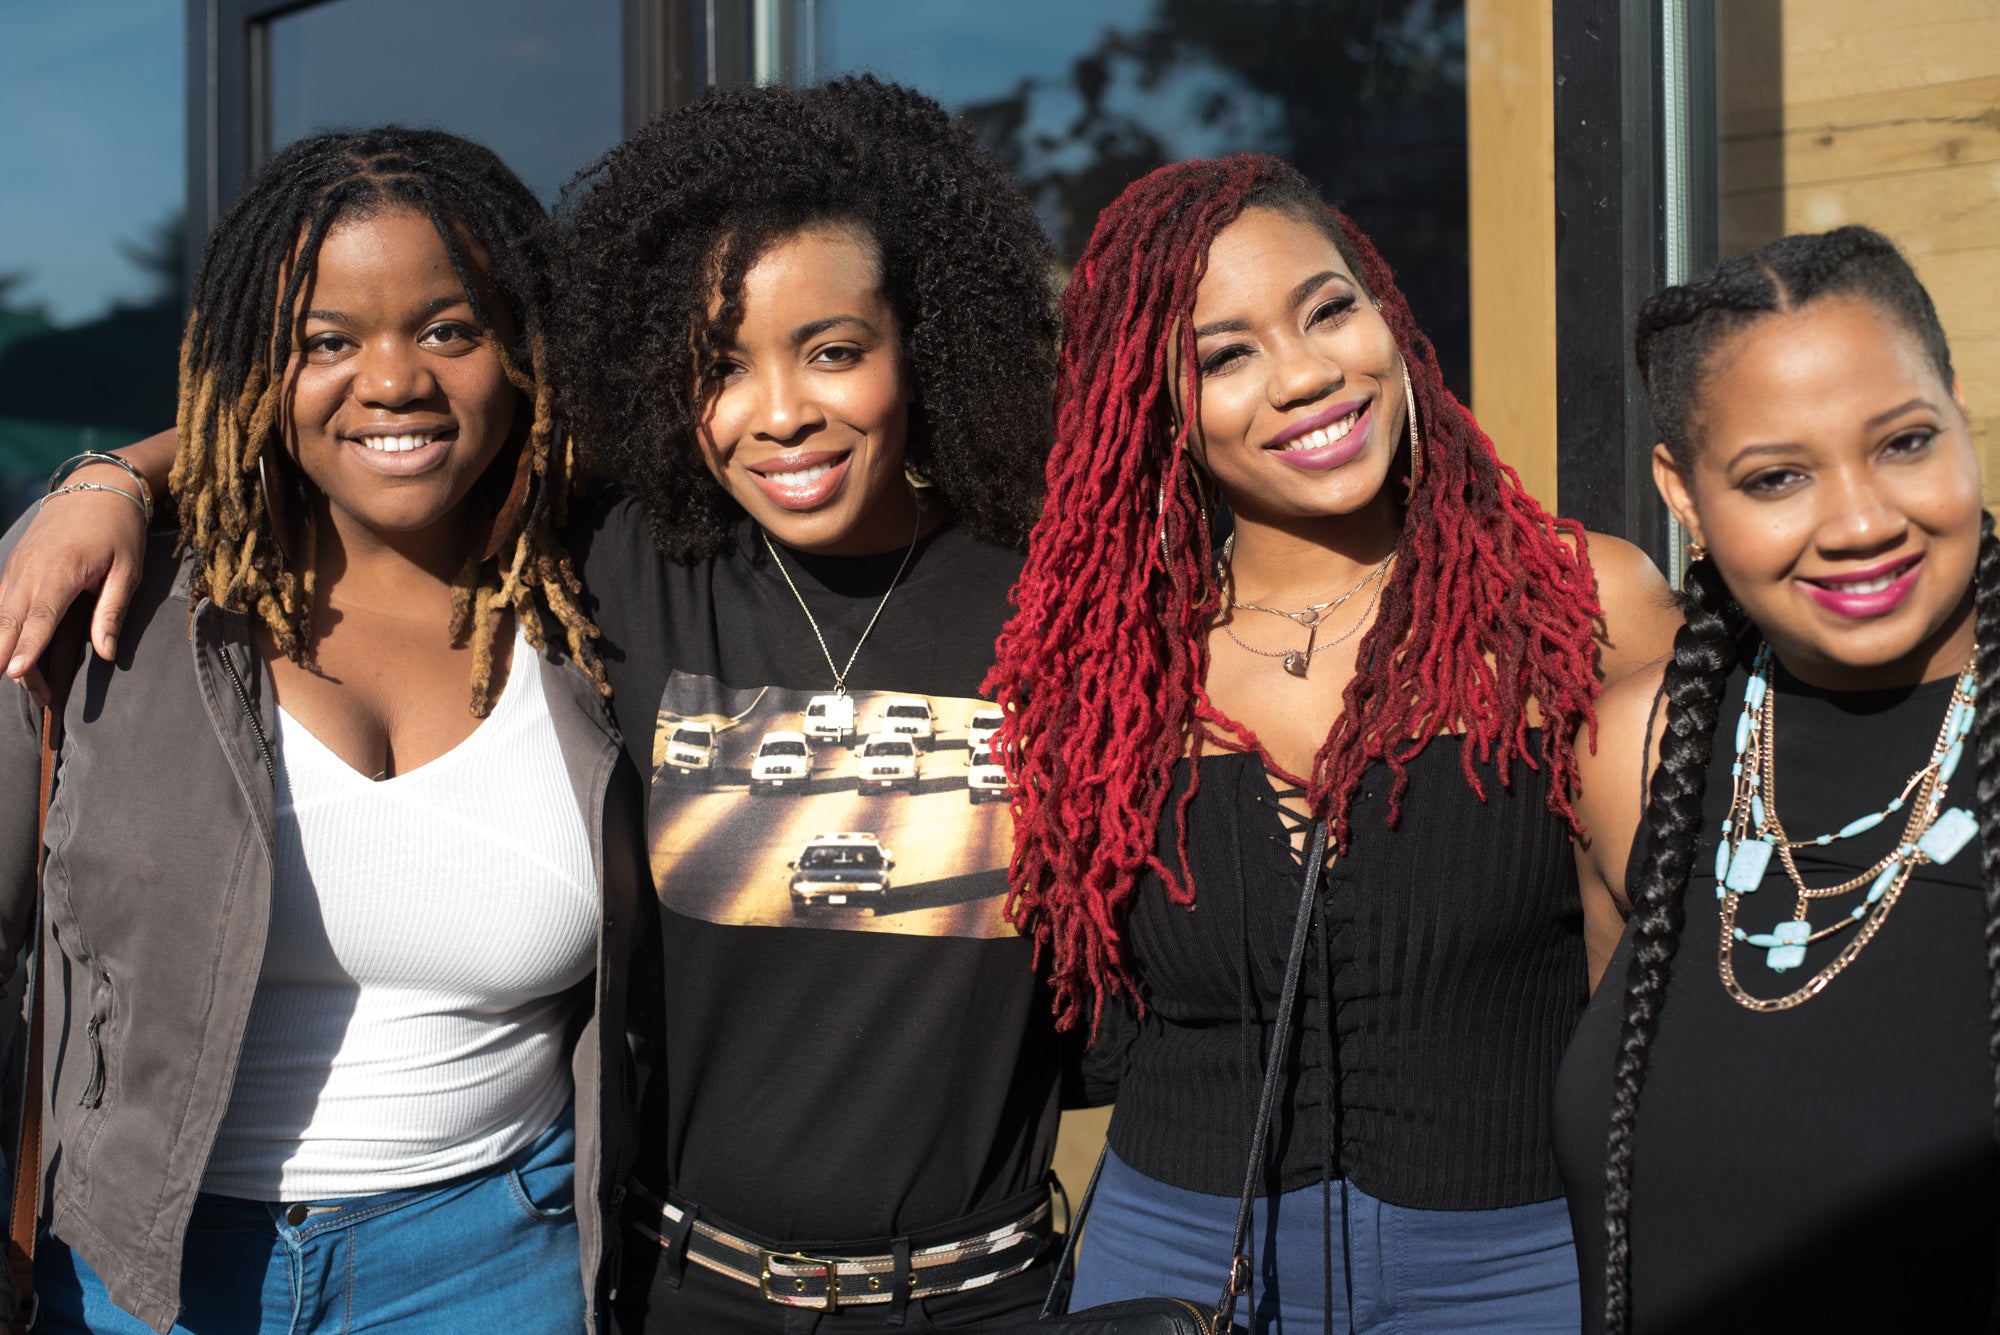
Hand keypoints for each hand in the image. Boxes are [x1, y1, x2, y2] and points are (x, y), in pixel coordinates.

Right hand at [0, 465, 149, 705]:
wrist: (95, 486)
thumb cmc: (119, 530)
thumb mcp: (128, 570)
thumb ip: (112, 611)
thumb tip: (105, 654)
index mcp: (61, 572)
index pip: (38, 617)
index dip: (27, 648)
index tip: (17, 673)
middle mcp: (29, 571)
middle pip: (10, 624)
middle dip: (15, 661)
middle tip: (39, 695)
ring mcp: (16, 568)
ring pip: (0, 617)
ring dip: (7, 649)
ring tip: (30, 680)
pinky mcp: (13, 567)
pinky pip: (0, 603)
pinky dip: (3, 628)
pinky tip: (11, 649)